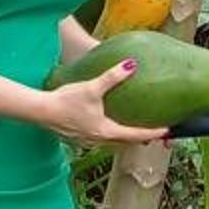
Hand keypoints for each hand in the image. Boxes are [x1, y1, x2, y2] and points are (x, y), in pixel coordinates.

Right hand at [37, 60, 167, 148]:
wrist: (41, 111)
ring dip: (126, 139)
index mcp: (106, 131)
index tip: (167, 131)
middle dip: (141, 138)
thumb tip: (131, 65)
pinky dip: (111, 136)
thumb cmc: (66, 100)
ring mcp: (88, 142)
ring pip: (113, 144)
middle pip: (126, 143)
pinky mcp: (79, 139)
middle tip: (155, 132)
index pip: (136, 135)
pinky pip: (101, 140)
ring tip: (136, 130)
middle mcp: (99, 141)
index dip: (153, 133)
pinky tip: (109, 126)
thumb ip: (112, 77)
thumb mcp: (92, 87)